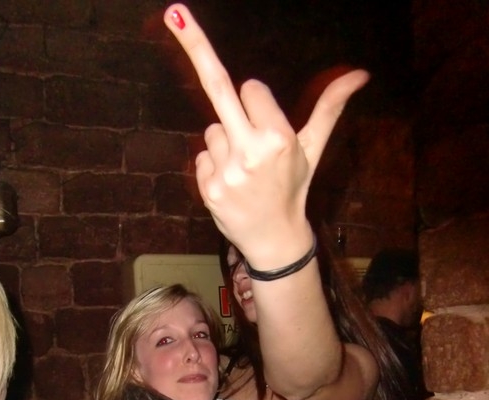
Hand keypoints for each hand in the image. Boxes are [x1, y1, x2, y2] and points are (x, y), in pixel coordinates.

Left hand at [163, 5, 368, 267]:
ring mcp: (225, 171)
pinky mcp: (207, 188)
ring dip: (225, 142)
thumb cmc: (294, 188)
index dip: (257, 101)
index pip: (251, 87)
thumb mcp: (313, 148)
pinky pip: (201, 156)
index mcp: (278, 136)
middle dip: (196, 47)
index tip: (266, 122)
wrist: (275, 240)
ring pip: (212, 130)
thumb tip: (361, 73)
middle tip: (174, 13)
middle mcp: (250, 151)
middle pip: (218, 88)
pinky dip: (213, 165)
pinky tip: (231, 184)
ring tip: (244, 171)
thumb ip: (329, 107)